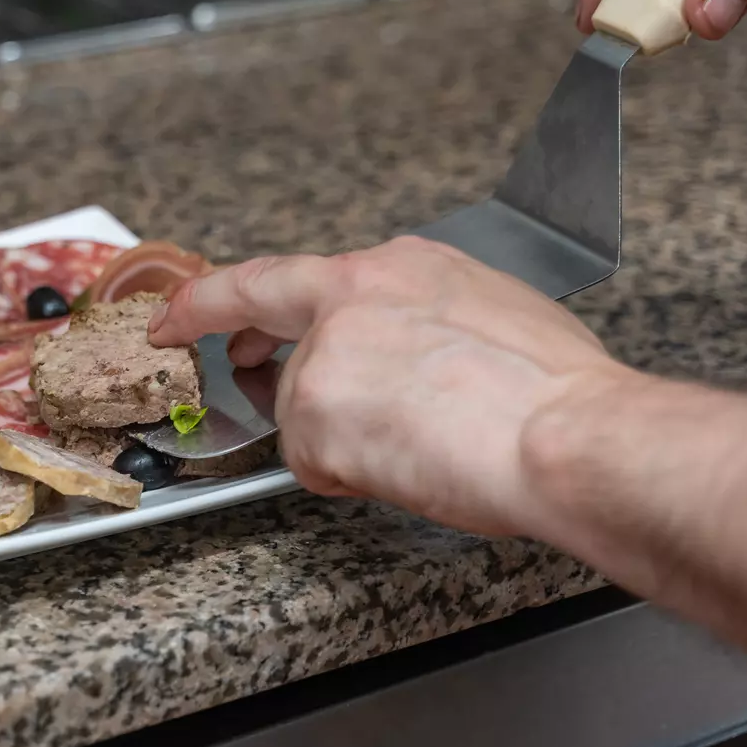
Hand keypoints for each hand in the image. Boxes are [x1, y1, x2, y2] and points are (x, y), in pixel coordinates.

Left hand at [148, 237, 632, 536]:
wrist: (566, 435)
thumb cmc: (556, 390)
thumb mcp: (493, 311)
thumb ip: (422, 317)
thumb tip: (413, 347)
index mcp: (394, 269)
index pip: (281, 274)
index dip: (217, 295)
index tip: (181, 309)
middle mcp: (346, 301)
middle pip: (270, 333)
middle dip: (242, 350)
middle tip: (239, 368)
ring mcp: (322, 358)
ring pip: (302, 412)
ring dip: (342, 440)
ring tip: (419, 449)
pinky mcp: (312, 415)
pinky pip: (314, 463)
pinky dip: (349, 477)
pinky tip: (404, 471)